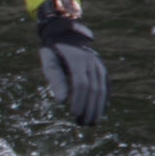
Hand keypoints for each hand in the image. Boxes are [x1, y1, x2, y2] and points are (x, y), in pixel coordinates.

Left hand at [35, 5, 106, 126]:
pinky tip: (100, 112)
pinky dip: (104, 99)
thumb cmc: (52, 49)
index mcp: (76, 58)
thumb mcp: (48, 61)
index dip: (79, 100)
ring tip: (90, 122)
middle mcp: (90, 60)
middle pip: (93, 88)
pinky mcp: (101, 67)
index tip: (74, 114)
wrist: (65, 31)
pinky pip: (106, 85)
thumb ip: (55, 79)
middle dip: (89, 108)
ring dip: (97, 107)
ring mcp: (98, 63)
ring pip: (101, 88)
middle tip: (83, 124)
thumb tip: (61, 101)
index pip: (81, 83)